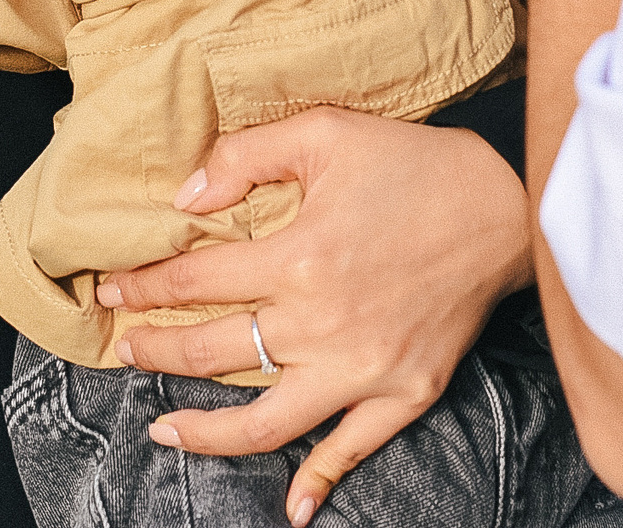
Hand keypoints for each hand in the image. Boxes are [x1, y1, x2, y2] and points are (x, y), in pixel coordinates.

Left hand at [97, 109, 530, 524]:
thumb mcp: (327, 133)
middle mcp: (320, 325)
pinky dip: (319, 483)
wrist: (510, 208)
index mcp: (297, 259)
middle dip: (157, 351)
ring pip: (265, 423)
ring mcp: (361, 369)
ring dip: (205, 432)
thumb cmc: (416, 165)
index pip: (195, 281)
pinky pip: (351, 450)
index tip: (112, 294)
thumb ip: (247, 157)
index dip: (144, 289)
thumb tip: (183, 195)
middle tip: (126, 349)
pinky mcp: (403, 393)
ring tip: (164, 428)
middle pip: (214, 353)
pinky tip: (291, 509)